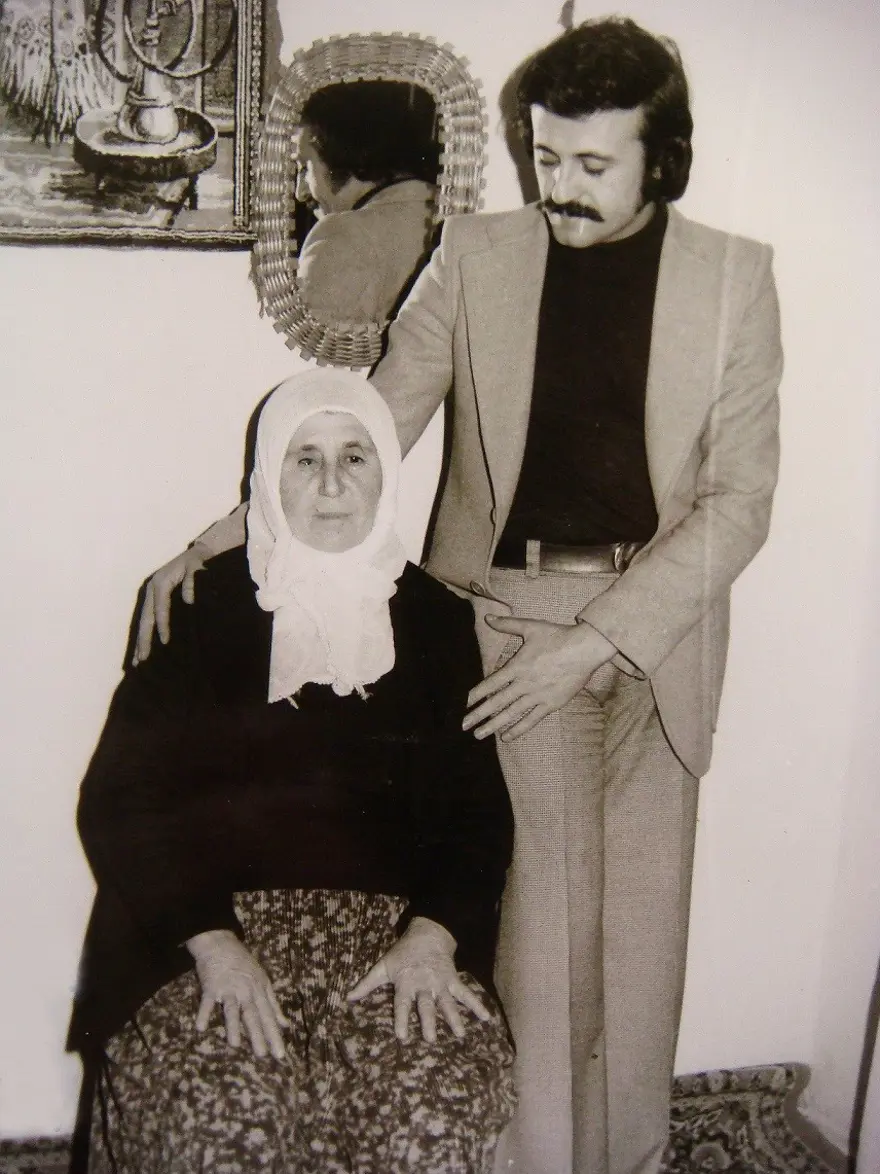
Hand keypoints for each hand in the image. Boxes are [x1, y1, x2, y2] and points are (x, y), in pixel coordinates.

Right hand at [133, 544, 207, 664]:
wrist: (198, 554)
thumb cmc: (199, 562)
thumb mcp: (199, 567)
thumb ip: (193, 581)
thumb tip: (189, 599)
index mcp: (161, 582)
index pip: (160, 607)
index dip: (162, 625)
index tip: (164, 641)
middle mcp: (152, 588)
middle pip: (146, 617)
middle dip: (144, 639)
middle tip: (142, 659)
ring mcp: (151, 594)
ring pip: (143, 620)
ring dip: (140, 640)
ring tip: (136, 661)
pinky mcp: (154, 599)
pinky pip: (147, 619)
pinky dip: (144, 634)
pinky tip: (141, 649)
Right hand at [187, 929, 288, 1059]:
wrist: (221, 943)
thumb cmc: (243, 964)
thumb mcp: (263, 981)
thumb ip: (273, 1004)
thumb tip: (285, 1024)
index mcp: (259, 990)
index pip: (269, 1016)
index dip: (275, 1035)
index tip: (280, 1055)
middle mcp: (246, 991)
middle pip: (253, 1015)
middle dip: (258, 1036)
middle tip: (263, 1056)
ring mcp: (228, 988)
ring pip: (232, 1009)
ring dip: (233, 1026)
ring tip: (235, 1045)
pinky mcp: (211, 986)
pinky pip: (207, 1002)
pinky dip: (204, 1013)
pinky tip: (201, 1027)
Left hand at [347, 916, 488, 1042]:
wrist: (427, 934)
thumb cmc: (402, 954)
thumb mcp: (383, 966)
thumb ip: (367, 984)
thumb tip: (348, 998)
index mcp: (406, 983)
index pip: (402, 1004)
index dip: (401, 1019)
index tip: (401, 1036)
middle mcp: (424, 985)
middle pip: (426, 1006)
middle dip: (428, 1022)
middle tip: (430, 1039)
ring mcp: (440, 983)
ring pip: (447, 1002)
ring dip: (454, 1018)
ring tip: (460, 1034)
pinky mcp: (453, 980)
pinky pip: (466, 994)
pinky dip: (477, 1005)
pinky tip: (486, 1018)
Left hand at [463, 615, 615, 740]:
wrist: (585, 649)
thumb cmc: (558, 636)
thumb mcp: (530, 626)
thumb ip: (507, 624)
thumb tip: (487, 617)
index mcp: (517, 666)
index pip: (490, 684)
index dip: (475, 694)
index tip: (463, 704)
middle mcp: (523, 684)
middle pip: (496, 702)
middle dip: (478, 714)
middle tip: (463, 725)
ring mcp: (537, 696)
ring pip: (510, 714)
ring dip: (493, 725)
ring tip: (478, 735)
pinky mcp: (551, 704)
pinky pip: (531, 719)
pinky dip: (518, 729)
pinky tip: (506, 737)